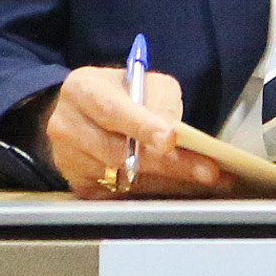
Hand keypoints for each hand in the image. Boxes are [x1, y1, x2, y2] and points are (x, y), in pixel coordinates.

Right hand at [48, 64, 225, 197]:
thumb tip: (176, 133)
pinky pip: (121, 194)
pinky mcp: (78, 184)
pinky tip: (181, 186)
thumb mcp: (143, 82)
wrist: (80, 113)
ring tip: (206, 178)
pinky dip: (155, 191)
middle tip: (208, 171)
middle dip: (168, 164)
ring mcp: (68, 159)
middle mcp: (67, 126)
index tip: (171, 140)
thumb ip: (160, 101)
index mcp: (82, 90)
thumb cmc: (120, 94)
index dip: (143, 127)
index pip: (113, 111)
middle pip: (119, 152)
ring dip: (168, 181)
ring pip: (124, 178)